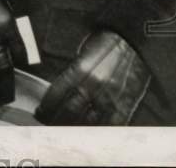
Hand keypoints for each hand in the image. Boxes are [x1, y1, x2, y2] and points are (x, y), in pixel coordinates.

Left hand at [35, 30, 151, 124]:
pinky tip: (89, 135)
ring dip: (74, 129)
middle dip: (56, 121)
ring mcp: (112, 97)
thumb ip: (72, 71)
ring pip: (88, 122)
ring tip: (65, 133)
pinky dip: (98, 133)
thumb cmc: (106, 44)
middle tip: (49, 126)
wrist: (135, 41)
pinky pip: (110, 126)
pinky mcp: (127, 104)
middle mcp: (94, 84)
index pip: (57, 93)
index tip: (40, 113)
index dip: (47, 107)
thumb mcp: (83, 51)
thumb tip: (58, 91)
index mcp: (81, 68)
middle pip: (70, 111)